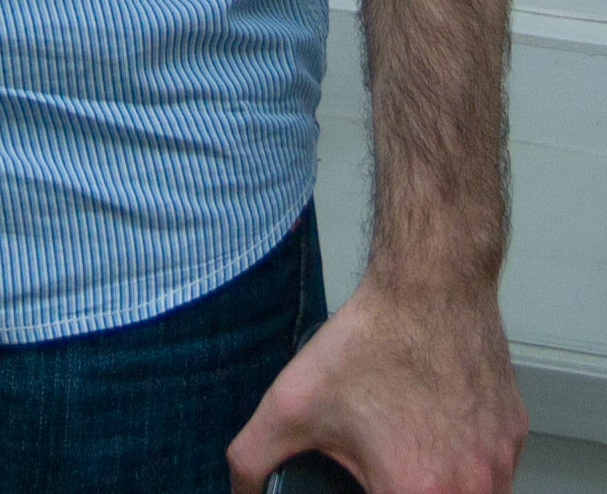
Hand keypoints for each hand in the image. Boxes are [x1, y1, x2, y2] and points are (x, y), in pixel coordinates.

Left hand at [227, 266, 525, 493]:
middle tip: (380, 468)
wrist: (431, 283)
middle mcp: (470, 488)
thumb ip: (252, 457)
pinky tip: (435, 430)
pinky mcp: (514, 437)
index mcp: (416, 493)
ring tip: (407, 452)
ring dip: (438, 483)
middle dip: (401, 487)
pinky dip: (465, 462)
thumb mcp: (290, 402)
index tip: (364, 483)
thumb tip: (241, 489)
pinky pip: (493, 469)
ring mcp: (500, 464)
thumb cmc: (371, 340)